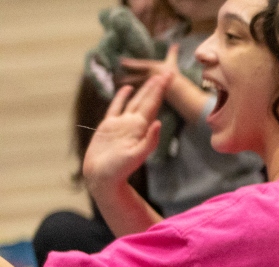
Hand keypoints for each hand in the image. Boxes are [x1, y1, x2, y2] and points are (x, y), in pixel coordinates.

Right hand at [83, 72, 172, 191]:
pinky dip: (122, 97)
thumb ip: (149, 140)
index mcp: (141, 127)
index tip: (170, 76)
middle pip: (147, 100)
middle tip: (167, 71)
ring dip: (144, 89)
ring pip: (134, 101)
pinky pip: (116, 107)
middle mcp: (133, 123)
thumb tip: (158, 123)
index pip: (153, 104)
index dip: (161, 90)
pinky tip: (127, 88)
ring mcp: (121, 124)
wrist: (103, 178)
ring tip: (153, 77)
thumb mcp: (136, 155)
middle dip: (157, 86)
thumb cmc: (119, 170)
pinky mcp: (108, 126)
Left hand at [118, 44, 179, 88]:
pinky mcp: (146, 93)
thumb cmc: (173, 74)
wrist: (177, 89)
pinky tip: (122, 93)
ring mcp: (147, 85)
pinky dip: (129, 92)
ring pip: (133, 85)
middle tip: (113, 74)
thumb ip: (172, 53)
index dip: (129, 63)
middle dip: (123, 75)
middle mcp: (147, 77)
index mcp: (151, 68)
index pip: (138, 65)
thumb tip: (176, 44)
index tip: (121, 61)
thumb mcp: (172, 62)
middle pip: (133, 76)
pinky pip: (136, 92)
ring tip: (115, 83)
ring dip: (124, 84)